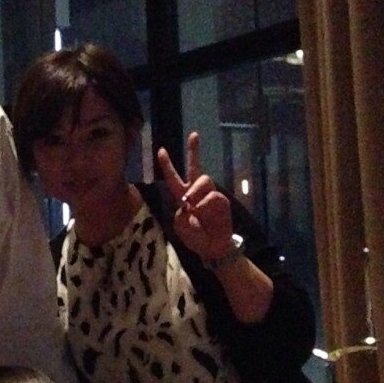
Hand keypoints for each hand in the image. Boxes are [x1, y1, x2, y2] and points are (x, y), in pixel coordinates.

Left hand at [156, 132, 234, 262]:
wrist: (212, 248)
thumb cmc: (195, 237)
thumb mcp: (180, 225)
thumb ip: (181, 213)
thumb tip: (190, 202)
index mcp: (182, 197)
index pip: (173, 178)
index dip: (167, 165)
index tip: (161, 150)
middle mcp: (196, 192)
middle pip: (195, 168)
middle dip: (194, 151)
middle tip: (194, 134)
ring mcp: (210, 195)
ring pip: (203, 180)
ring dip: (194, 190)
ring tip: (190, 203)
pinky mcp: (221, 200)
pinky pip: (212, 195)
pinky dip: (204, 204)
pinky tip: (202, 213)